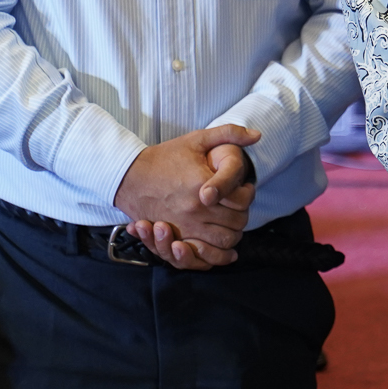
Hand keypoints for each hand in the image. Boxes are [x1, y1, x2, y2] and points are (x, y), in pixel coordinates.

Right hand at [112, 125, 260, 267]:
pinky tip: (222, 247)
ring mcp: (184, 226)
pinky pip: (202, 255)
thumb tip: (257, 134)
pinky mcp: (174, 236)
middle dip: (242, 215)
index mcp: (203, 186)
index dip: (248, 194)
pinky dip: (216, 255)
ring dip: (233, 235)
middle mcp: (195, 210)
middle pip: (236, 222)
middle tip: (239, 207)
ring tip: (232, 224)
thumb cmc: (165, 157)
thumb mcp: (197, 139)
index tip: (244, 189)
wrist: (129, 176)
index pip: (242, 200)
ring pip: (223, 241)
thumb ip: (229, 133)